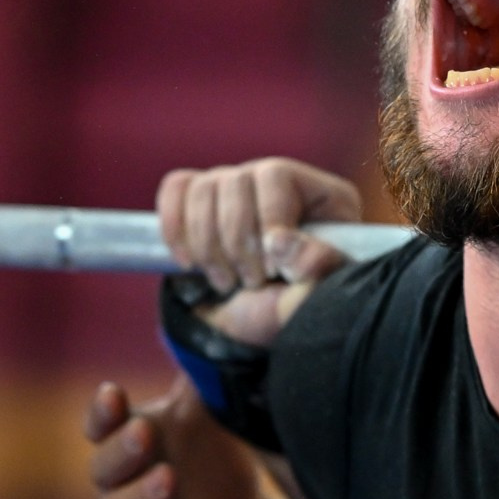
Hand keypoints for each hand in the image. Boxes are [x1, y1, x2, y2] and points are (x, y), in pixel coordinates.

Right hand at [86, 378, 270, 498]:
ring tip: (167, 479)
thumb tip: (207, 325)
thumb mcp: (211, 423)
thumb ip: (201, 384)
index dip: (102, 414)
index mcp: (131, 446)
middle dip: (120, 450)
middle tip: (144, 432)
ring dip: (139, 496)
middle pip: (103, 469)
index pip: (102, 428)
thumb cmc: (215, 469)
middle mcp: (123, 487)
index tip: (113, 394)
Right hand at [158, 158, 361, 345]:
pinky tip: (188, 262)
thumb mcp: (325, 290)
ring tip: (226, 282)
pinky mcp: (201, 204)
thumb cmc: (304, 301)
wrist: (273, 321)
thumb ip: (318, 264)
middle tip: (251, 282)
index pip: (276, 176)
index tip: (272, 266)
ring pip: (201, 190)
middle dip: (236, 243)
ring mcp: (234, 188)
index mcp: (317, 193)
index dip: (268, 218)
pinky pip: (176, 189)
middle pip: (233, 181)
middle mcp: (272, 181)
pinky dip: (174, 227)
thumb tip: (279, 241)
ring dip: (206, 244)